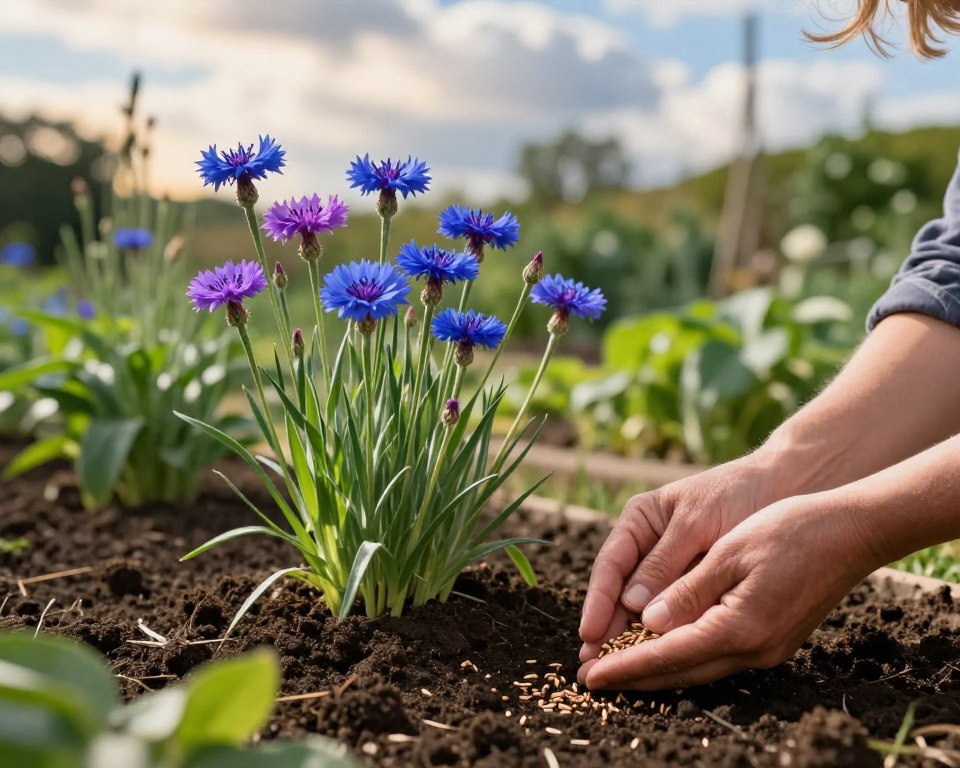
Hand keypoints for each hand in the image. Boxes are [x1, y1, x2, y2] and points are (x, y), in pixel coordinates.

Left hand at [577, 493, 877, 689]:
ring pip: (698, 669)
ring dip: (655, 670)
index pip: (666, 656)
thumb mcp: (730, 553)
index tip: (589, 674)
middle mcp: (753, 649)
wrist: (850, 533)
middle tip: (590, 679)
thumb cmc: (789, 531)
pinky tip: (662, 649)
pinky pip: (716, 657)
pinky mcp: (772, 640)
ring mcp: (766, 649)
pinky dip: (683, 657)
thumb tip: (648, 624)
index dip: (624, 666)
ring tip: (616, 667)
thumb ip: (687, 592)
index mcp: (738, 627)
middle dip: (633, 677)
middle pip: (680, 673)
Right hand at [578, 453, 784, 661]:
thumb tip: (633, 606)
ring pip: (643, 609)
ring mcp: (670, 570)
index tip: (590, 632)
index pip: (610, 565)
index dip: (599, 602)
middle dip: (607, 628)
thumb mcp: (697, 523)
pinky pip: (674, 615)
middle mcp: (647, 549)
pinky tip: (654, 661)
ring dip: (628, 639)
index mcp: (638, 522)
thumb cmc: (736, 495)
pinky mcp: (694, 588)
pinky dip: (663, 636)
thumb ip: (665, 562)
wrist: (784, 489)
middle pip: (619, 593)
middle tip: (592, 664)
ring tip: (612, 671)